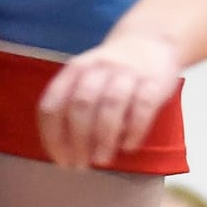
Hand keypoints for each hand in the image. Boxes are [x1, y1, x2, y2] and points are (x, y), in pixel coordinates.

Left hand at [38, 30, 184, 169]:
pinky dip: (134, 130)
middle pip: (81, 106)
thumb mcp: (85, 79)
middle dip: (78, 140)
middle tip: (81, 165)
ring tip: (102, 160)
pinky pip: (142, 107)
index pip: (53, 104)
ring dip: (104, 138)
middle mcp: (98, 69)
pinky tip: (128, 147)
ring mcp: (127, 73)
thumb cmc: (111, 72)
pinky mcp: (153, 81)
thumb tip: (65, 151)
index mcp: (74, 71)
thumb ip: (71, 107)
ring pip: (111, 106)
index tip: (60, 160)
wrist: (151, 41)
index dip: (53, 136)